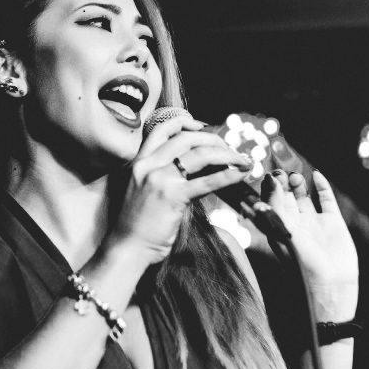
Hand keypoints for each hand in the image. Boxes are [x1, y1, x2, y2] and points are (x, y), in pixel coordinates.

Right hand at [105, 115, 253, 266]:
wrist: (127, 247)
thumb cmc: (136, 224)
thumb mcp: (142, 190)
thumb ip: (161, 176)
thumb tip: (192, 171)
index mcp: (139, 162)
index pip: (162, 130)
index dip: (185, 122)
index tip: (203, 126)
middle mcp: (148, 165)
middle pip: (186, 138)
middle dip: (213, 139)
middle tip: (229, 149)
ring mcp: (159, 179)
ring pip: (200, 154)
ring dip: (226, 155)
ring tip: (241, 160)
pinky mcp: (173, 196)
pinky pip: (208, 180)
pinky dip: (229, 175)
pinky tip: (241, 174)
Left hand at [264, 170, 357, 319]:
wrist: (330, 285)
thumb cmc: (300, 263)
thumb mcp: (283, 232)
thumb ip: (275, 206)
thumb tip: (269, 180)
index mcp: (276, 227)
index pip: (268, 201)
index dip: (268, 187)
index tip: (267, 173)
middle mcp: (293, 223)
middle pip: (285, 195)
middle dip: (281, 182)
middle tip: (280, 170)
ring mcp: (313, 222)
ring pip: (303, 196)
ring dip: (298, 183)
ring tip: (295, 175)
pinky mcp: (332, 222)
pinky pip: (325, 200)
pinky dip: (321, 186)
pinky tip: (317, 174)